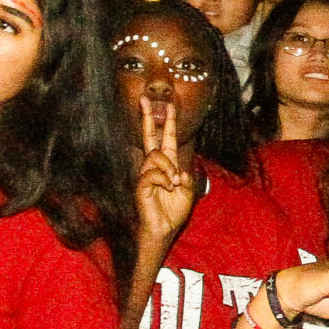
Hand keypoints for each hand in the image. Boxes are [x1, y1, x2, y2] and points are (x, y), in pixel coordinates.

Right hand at [135, 99, 196, 245]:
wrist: (164, 229)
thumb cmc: (173, 211)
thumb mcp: (188, 191)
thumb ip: (187, 177)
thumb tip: (179, 170)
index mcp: (166, 164)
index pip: (165, 139)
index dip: (168, 122)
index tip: (169, 105)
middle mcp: (154, 166)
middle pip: (148, 137)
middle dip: (147, 117)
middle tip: (145, 98)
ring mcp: (145, 174)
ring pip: (155, 156)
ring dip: (169, 168)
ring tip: (174, 183)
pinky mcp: (140, 185)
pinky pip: (151, 173)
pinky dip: (164, 179)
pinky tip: (168, 188)